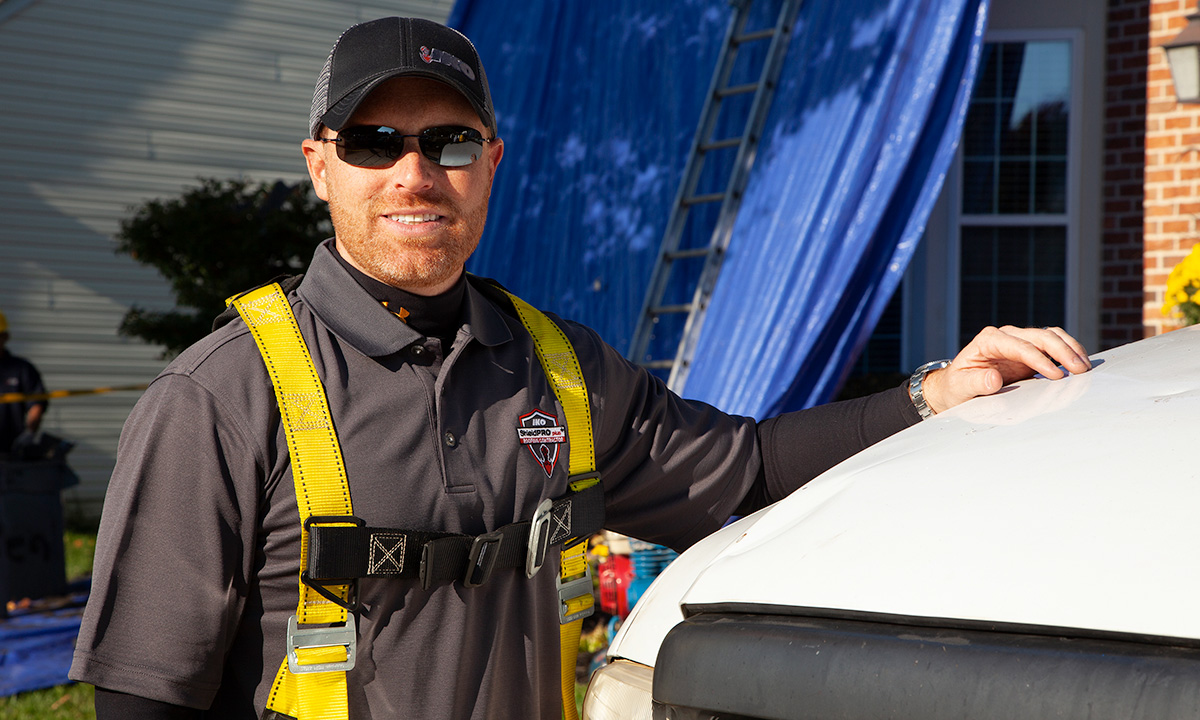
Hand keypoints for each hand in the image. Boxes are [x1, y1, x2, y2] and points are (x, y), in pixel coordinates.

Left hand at [921, 326, 1090, 413]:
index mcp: (988, 340)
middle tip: (1079, 370)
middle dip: (1062, 351)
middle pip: (1040, 336)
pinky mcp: (1030, 351)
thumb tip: (994, 379)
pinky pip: (1053, 344)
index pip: (1019, 346)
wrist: (957, 385)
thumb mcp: (960, 387)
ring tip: (1084, 367)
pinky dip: (1068, 351)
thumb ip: (976, 383)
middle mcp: (1006, 336)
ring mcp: (1020, 341)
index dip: (1039, 359)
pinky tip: (1079, 364)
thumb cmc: (957, 386)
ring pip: (1050, 336)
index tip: (1055, 375)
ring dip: (1070, 349)